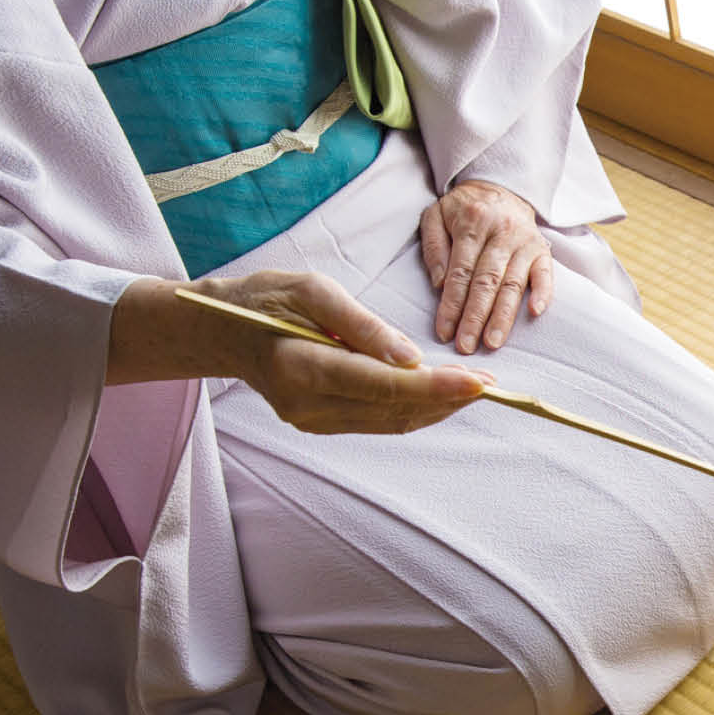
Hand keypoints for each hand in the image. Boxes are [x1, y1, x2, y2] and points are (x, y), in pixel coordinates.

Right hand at [113, 273, 487, 434]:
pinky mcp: (320, 424)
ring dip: (437, 407)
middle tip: (492, 383)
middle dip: (447, 398)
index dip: (436, 387)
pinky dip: (413, 407)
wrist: (221, 331)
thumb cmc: (266, 300)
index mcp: (301, 368)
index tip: (479, 384)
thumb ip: (361, 324)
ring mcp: (312, 421)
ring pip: (391, 421)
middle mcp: (307, 405)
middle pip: (393, 410)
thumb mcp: (311, 290)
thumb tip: (411, 357)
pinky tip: (440, 392)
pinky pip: (377, 421)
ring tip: (476, 388)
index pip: (383, 385)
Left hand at [420, 178, 552, 354]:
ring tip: (492, 342)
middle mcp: (501, 232)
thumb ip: (433, 247)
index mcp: (472, 223)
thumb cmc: (463, 209)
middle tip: (466, 345)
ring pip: (513, 283)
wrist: (500, 186)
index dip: (452, 304)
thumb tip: (440, 284)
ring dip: (503, 316)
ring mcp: (524, 241)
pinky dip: (543, 292)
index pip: (460, 271)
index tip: (445, 331)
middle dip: (475, 317)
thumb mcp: (436, 215)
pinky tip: (535, 312)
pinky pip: (545, 273)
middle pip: (487, 281)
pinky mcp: (542, 249)